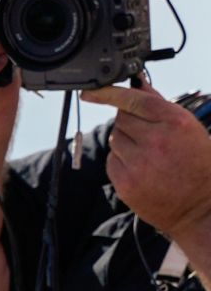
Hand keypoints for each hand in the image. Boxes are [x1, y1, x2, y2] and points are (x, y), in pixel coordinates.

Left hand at [82, 79, 210, 237]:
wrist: (202, 209)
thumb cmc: (198, 164)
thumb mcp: (188, 128)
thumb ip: (158, 103)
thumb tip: (136, 81)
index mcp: (175, 124)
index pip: (132, 99)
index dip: (109, 92)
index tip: (91, 91)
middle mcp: (156, 142)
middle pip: (121, 118)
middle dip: (132, 124)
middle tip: (150, 138)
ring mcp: (139, 164)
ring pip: (115, 138)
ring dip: (127, 143)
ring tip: (151, 157)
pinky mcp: (125, 183)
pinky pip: (111, 160)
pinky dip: (122, 162)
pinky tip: (143, 171)